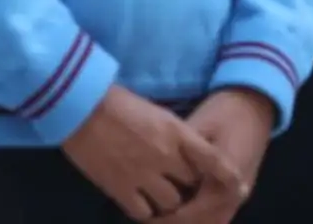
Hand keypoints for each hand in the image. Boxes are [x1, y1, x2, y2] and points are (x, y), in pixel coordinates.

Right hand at [61, 85, 241, 219]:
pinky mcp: (120, 187)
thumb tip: (177, 151)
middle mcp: (165, 156)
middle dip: (189, 187)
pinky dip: (145, 211)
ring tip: (159, 197)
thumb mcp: (152, 110)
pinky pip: (143, 212)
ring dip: (168, 203)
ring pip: (171, 204)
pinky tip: (139, 203)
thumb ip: (170, 133)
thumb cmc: (112, 99)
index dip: (225, 175)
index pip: (212, 160)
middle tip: (180, 186)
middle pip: (192, 186)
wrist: (76, 103)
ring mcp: (143, 174)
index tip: (235, 185)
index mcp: (175, 132)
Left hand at [163, 89, 270, 222]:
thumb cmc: (225, 113)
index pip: (195, 212)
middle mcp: (236, 195)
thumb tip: (154, 166)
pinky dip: (200, 218)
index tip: (147, 218)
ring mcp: (239, 195)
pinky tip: (180, 210)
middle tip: (150, 220)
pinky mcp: (237, 191)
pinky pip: (218, 214)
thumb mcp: (199, 127)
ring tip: (160, 217)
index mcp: (226, 180)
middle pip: (205, 223)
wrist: (255, 106)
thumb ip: (182, 152)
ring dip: (190, 222)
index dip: (170, 218)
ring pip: (213, 221)